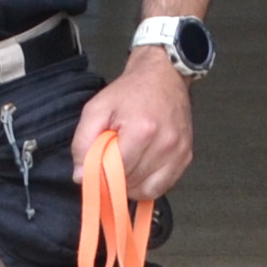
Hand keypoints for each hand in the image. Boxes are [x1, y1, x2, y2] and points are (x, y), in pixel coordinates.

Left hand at [76, 49, 196, 198]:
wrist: (164, 76)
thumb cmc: (130, 92)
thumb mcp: (96, 108)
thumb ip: (83, 142)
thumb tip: (80, 175)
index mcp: (142, 130)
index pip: (116, 172)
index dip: (101, 173)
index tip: (94, 169)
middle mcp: (165, 143)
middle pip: (132, 182)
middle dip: (115, 178)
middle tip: (109, 162)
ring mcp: (178, 152)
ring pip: (148, 190)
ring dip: (132, 185)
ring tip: (124, 165)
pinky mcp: (186, 156)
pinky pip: (163, 185)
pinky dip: (148, 184)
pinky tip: (139, 169)